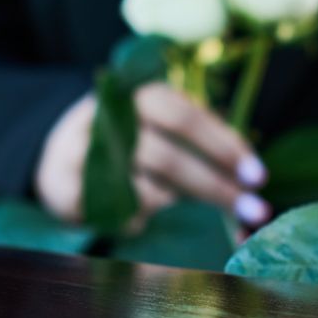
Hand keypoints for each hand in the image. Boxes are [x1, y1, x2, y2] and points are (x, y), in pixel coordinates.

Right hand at [35, 83, 270, 228]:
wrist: (59, 157)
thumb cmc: (132, 142)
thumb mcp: (164, 127)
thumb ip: (205, 140)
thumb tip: (252, 175)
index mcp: (137, 95)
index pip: (185, 115)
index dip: (223, 144)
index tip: (258, 175)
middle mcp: (106, 120)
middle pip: (167, 156)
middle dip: (214, 187)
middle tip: (252, 211)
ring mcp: (78, 153)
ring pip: (142, 189)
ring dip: (179, 209)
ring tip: (196, 217)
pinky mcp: (61, 188)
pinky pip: (114, 215)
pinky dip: (139, 221)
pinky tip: (144, 222)